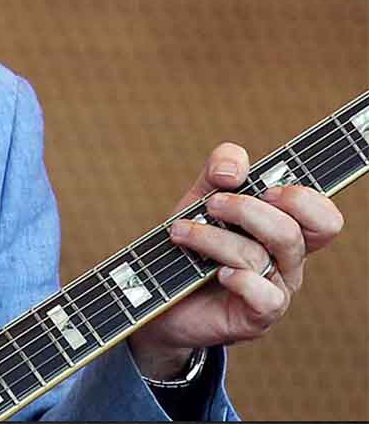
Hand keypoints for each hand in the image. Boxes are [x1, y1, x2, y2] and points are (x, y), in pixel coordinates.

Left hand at [128, 142, 343, 379]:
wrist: (163, 288)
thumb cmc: (194, 238)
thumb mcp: (204, 194)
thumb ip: (220, 169)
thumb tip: (233, 171)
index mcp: (285, 228)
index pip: (323, 217)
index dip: (302, 199)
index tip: (264, 187)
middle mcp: (287, 261)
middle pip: (290, 232)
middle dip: (244, 210)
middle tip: (211, 204)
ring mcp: (275, 290)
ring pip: (259, 256)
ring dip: (212, 237)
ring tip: (181, 231)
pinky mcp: (256, 317)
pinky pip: (262, 296)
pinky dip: (237, 279)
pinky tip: (215, 273)